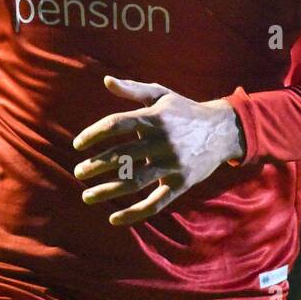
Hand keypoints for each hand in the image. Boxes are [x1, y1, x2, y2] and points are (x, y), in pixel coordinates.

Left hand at [72, 75, 244, 226]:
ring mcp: (172, 164)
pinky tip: (114, 218)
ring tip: (87, 195)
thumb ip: (133, 89)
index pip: (116, 124)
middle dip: (95, 166)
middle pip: (121, 155)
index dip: (93, 135)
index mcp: (154, 118)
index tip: (77, 145)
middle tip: (78, 172)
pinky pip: (155, 203)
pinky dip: (134, 214)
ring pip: (134, 181)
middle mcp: (162, 141)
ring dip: (107, 191)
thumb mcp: (161, 96)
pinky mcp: (181, 183)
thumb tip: (106, 80)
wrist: (223, 131)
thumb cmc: (185, 111)